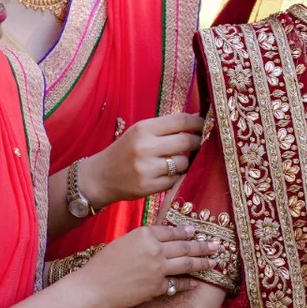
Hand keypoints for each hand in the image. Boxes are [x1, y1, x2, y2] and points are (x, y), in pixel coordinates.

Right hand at [73, 224, 220, 307]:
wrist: (94, 286)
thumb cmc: (104, 263)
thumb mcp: (125, 241)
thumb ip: (145, 239)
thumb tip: (163, 239)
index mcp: (145, 234)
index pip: (172, 231)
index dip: (186, 232)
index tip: (196, 232)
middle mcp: (155, 249)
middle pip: (185, 246)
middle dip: (203, 246)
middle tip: (217, 245)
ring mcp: (158, 269)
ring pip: (187, 264)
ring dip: (203, 263)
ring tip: (214, 262)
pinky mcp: (157, 287)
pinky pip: (178, 284)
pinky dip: (188, 283)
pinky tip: (196, 282)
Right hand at [83, 113, 204, 204]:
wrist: (100, 177)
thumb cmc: (125, 151)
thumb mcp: (140, 132)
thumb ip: (165, 127)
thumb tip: (198, 120)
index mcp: (143, 128)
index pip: (180, 120)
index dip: (198, 122)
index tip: (206, 124)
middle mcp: (145, 147)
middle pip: (186, 141)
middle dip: (197, 142)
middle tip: (199, 143)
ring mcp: (146, 168)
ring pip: (183, 162)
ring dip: (184, 162)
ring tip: (174, 161)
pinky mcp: (148, 187)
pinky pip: (175, 179)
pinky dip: (175, 177)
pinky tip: (166, 174)